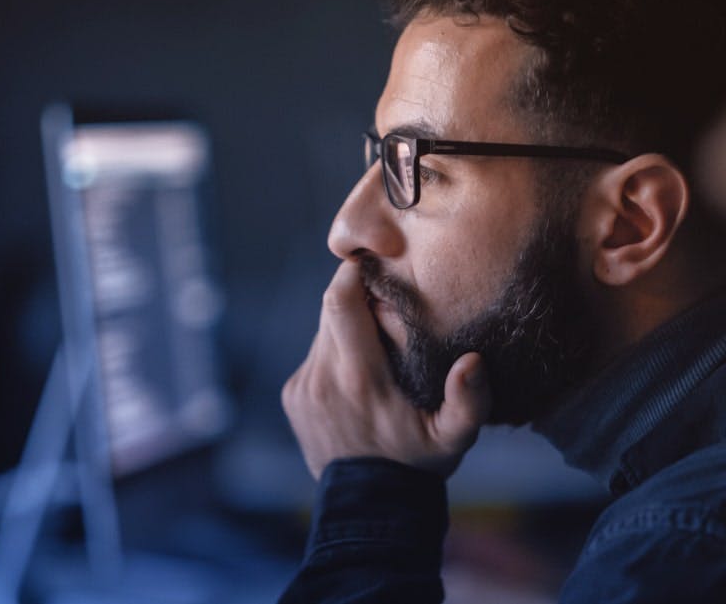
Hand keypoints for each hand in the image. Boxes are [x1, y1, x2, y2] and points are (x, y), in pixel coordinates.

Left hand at [281, 260, 490, 478]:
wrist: (369, 503)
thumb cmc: (417, 464)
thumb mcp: (454, 439)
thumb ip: (470, 402)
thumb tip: (472, 361)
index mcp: (359, 377)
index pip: (340, 302)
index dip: (351, 272)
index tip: (373, 260)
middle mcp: (323, 376)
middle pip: (330, 310)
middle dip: (354, 297)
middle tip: (385, 298)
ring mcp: (303, 386)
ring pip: (322, 333)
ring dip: (346, 329)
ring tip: (377, 343)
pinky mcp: (293, 395)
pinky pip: (314, 358)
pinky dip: (334, 355)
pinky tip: (358, 375)